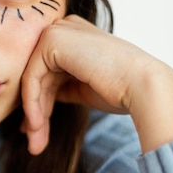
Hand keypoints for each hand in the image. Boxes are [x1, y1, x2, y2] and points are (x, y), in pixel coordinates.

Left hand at [21, 15, 172, 153]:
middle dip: (36, 113)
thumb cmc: (121, 89)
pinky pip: (31, 77)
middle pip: (40, 77)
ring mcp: (58, 31)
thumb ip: (60, 87)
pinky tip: (37, 125)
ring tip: (35, 143)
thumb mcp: (82, 88)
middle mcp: (65, 28)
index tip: (37, 131)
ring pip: (33, 80)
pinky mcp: (52, 40)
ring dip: (33, 114)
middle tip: (35, 143)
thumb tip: (37, 101)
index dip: (41, 104)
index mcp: (74, 36)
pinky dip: (32, 104)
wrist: (141, 85)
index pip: (48, 73)